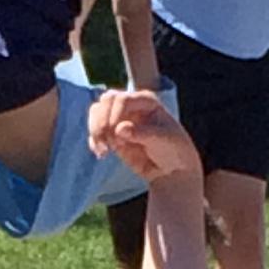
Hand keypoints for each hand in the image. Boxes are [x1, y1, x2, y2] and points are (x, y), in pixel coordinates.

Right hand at [88, 88, 203, 186]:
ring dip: (95, 131)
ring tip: (104, 151)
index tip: (116, 133)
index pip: (122, 99)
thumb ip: (143, 133)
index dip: (115, 114)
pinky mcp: (113, 135)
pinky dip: (94, 142)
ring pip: (97, 113)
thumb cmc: (174, 149)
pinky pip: (95, 133)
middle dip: (101, 120)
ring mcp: (120, 119)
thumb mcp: (164, 140)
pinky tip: (101, 154)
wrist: (172, 169)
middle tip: (106, 142)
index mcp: (146, 101)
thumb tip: (119, 129)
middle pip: (106, 101)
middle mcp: (131, 106)